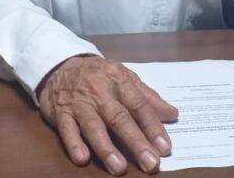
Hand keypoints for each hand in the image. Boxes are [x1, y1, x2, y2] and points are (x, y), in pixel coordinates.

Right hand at [38, 55, 178, 174]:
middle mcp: (100, 90)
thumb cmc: (99, 76)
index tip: (164, 147)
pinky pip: (67, 129)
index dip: (152, 126)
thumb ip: (147, 97)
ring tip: (119, 167)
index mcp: (119, 80)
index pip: (139, 105)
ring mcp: (79, 102)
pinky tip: (82, 158)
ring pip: (93, 125)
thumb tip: (172, 114)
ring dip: (106, 147)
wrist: (61, 67)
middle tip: (150, 163)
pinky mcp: (61, 113)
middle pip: (119, 118)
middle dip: (136, 141)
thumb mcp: (124, 78)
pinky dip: (74, 143)